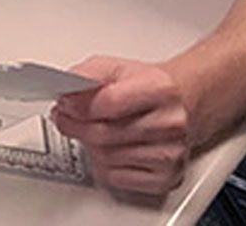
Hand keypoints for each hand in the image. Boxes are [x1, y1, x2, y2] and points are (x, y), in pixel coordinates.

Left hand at [51, 57, 193, 194]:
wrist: (181, 106)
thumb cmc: (147, 88)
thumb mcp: (116, 67)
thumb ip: (87, 73)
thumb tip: (65, 89)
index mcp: (160, 90)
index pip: (108, 103)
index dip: (77, 105)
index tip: (64, 104)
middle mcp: (170, 124)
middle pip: (103, 134)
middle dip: (75, 126)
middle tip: (65, 118)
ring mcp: (170, 154)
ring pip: (105, 158)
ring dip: (90, 145)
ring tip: (95, 129)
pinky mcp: (166, 178)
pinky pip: (115, 178)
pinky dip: (105, 165)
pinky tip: (113, 148)